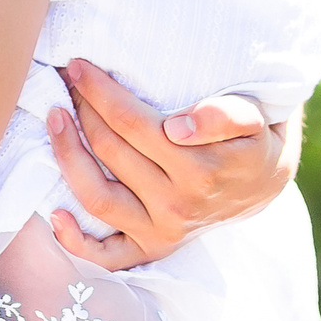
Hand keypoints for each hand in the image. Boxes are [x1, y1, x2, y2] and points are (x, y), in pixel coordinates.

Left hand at [40, 59, 301, 268]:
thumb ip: (226, 115)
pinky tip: (54, 213)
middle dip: (82, 109)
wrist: (265, 184)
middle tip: (66, 78)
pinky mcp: (152, 249)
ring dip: (68, 156)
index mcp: (200, 169)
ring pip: (98, 198)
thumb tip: (180, 126)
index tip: (79, 65)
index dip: (100, 92)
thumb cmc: (253, 140)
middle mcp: (176, 205)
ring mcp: (161, 231)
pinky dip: (76, 241)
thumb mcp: (256, 119)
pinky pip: (107, 256)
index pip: (134, 123)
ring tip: (54, 118)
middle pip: (111, 151)